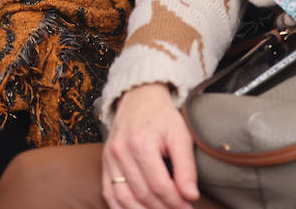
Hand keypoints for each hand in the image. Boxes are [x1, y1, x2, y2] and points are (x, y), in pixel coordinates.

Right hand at [103, 83, 198, 208]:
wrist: (139, 98)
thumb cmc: (162, 116)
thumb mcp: (180, 135)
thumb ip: (186, 166)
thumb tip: (191, 196)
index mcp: (141, 143)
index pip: (159, 185)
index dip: (176, 201)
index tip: (189, 205)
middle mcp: (121, 152)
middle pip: (143, 194)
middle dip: (164, 208)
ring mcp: (109, 158)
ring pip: (124, 198)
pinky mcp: (104, 163)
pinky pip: (109, 194)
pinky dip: (122, 208)